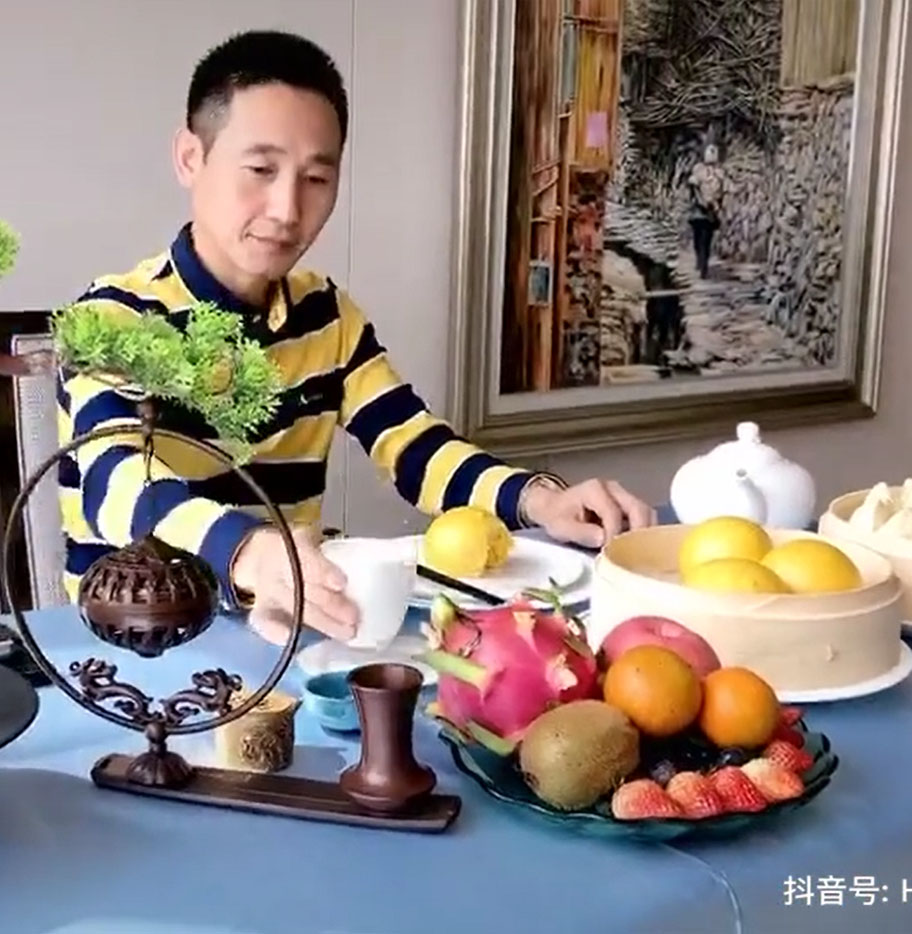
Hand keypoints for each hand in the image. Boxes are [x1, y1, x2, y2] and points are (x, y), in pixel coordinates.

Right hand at [230, 526, 357, 645]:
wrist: (257, 556)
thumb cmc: (296, 553)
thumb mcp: (309, 541)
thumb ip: (328, 556)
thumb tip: (365, 571)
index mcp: (290, 546)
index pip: (307, 559)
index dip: (323, 571)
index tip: (342, 584)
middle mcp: (276, 569)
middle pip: (304, 589)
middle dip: (331, 604)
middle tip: (354, 617)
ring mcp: (267, 591)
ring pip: (294, 607)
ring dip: (321, 622)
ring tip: (344, 632)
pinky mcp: (261, 609)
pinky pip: (264, 622)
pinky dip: (275, 632)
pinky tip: (292, 640)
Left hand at [522, 478, 655, 548]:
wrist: (554, 506)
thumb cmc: (557, 516)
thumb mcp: (561, 527)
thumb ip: (581, 533)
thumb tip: (604, 540)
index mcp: (595, 489)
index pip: (613, 513)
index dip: (614, 534)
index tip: (612, 553)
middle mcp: (613, 488)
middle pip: (638, 508)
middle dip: (639, 533)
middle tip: (635, 555)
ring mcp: (622, 495)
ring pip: (645, 512)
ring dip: (646, 533)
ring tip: (639, 553)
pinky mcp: (627, 505)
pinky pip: (643, 517)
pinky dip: (644, 532)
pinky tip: (639, 548)